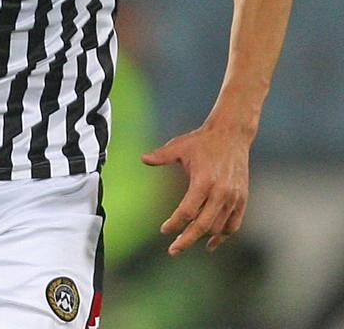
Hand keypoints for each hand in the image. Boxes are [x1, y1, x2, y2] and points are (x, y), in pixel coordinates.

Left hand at [141, 124, 249, 255]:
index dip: (175, 224)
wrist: (231, 134)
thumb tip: (142, 159)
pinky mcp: (242, 198)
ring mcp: (234, 197)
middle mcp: (221, 192)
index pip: (187, 211)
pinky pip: (233, 224)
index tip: (164, 230)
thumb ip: (161, 155)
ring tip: (188, 241)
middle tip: (173, 250)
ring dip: (203, 237)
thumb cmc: (202, 140)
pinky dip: (223, 235)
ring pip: (219, 228)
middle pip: (203, 226)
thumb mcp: (179, 146)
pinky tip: (211, 241)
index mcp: (203, 181)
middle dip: (187, 240)